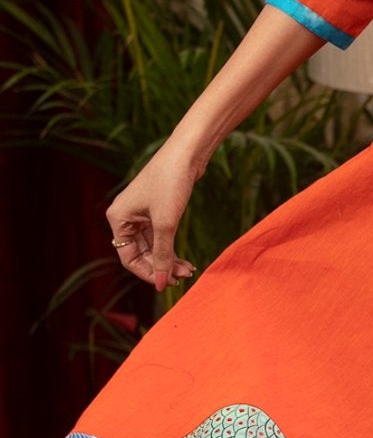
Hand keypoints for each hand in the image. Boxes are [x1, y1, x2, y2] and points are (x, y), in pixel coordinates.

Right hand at [105, 137, 205, 292]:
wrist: (187, 153)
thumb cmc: (171, 183)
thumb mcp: (166, 223)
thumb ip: (162, 255)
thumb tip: (160, 284)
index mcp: (118, 218)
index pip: (128, 257)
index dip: (147, 273)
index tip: (166, 283)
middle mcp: (125, 217)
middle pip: (141, 254)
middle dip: (161, 267)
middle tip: (184, 277)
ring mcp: (141, 213)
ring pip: (153, 247)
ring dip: (169, 260)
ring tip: (188, 270)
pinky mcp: (156, 210)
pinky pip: (160, 237)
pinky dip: (171, 249)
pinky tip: (185, 260)